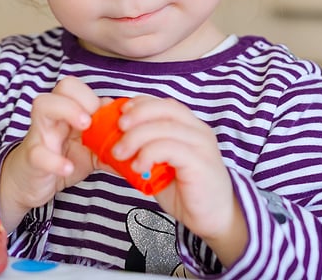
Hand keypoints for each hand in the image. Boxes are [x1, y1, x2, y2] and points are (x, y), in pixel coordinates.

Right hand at [0, 76, 99, 228]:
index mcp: (68, 111)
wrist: (29, 183)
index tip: (108, 118)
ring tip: (84, 130)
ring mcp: (39, 134)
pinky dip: (55, 160)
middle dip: (82, 98)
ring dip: (67, 111)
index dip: (95, 97)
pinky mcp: (31, 157)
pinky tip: (68, 168)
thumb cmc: (60, 158)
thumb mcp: (89, 149)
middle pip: (63, 86)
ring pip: (42, 105)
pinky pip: (38, 152)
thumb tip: (135, 134)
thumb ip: (108, 139)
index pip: (79, 86)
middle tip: (93, 120)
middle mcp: (52, 116)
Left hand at [113, 96, 248, 264]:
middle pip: (165, 108)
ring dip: (136, 137)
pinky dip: (148, 153)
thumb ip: (140, 152)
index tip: (120, 113)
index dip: (141, 104)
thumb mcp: (158, 167)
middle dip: (137, 115)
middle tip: (118, 129)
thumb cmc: (185, 191)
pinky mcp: (200, 162)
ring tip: (120, 154)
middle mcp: (198, 130)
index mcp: (190, 126)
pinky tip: (138, 167)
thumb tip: (107, 146)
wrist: (213, 218)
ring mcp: (201, 145)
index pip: (164, 103)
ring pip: (164, 127)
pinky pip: (170, 148)